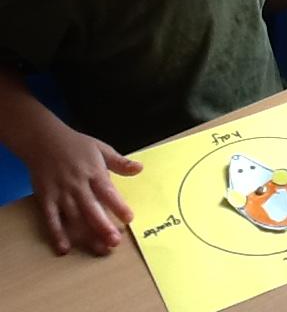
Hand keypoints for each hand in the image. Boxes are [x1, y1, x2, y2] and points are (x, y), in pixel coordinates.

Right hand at [23, 124, 141, 254]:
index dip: (118, 206)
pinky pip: (51, 219)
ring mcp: (60, 193)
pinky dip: (57, 234)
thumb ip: (120, 162)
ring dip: (86, 235)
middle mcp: (78, 185)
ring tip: (99, 249)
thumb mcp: (101, 148)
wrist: (43, 140)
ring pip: (74, 217)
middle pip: (91, 208)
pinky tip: (64, 248)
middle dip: (103, 227)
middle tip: (114, 243)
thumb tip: (140, 168)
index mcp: (94, 172)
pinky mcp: (45, 199)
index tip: (129, 218)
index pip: (108, 191)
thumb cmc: (76, 146)